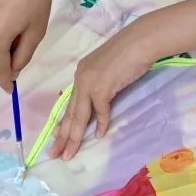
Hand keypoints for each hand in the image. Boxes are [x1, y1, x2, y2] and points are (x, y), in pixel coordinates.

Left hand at [48, 28, 153, 159]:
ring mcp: (90, 83)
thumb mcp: (109, 69)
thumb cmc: (129, 52)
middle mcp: (81, 78)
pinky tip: (99, 136)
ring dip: (73, 137)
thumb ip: (102, 83)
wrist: (140, 41)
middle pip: (71, 112)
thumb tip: (101, 101)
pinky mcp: (102, 88)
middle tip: (54, 153)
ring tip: (67, 154)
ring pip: (79, 116)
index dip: (64, 121)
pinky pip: (101, 111)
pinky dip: (101, 124)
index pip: (71, 102)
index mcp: (82, 73)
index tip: (57, 136)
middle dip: (63, 135)